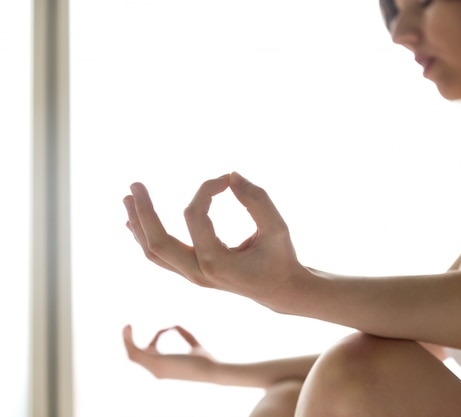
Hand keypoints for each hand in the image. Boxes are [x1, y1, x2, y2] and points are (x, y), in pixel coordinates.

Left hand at [123, 172, 305, 309]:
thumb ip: (257, 200)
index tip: (225, 179)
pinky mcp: (192, 273)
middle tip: (134, 184)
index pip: (195, 216)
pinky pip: (160, 257)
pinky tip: (133, 221)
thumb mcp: (277, 228)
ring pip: (154, 252)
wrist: (280, 291)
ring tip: (128, 198)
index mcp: (218, 262)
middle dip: (144, 211)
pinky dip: (145, 237)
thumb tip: (231, 175)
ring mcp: (193, 276)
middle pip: (157, 242)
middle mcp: (199, 272)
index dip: (205, 190)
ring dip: (138, 224)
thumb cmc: (281, 258)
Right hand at [123, 324, 217, 381]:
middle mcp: (156, 370)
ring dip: (127, 340)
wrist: (210, 369)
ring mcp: (155, 367)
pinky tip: (129, 329)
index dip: (157, 337)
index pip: (151, 352)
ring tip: (126, 326)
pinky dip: (129, 341)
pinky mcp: (155, 361)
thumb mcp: (193, 344)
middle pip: (137, 355)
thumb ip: (186, 335)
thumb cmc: (205, 360)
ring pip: (133, 354)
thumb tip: (176, 325)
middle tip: (127, 326)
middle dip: (130, 341)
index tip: (169, 328)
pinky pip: (136, 351)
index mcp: (163, 367)